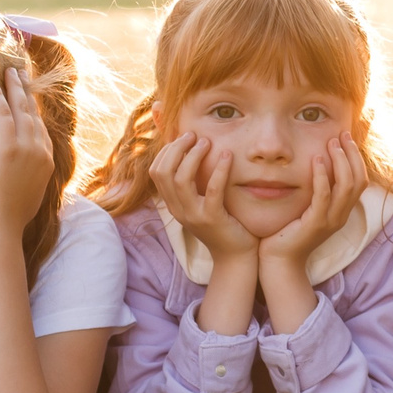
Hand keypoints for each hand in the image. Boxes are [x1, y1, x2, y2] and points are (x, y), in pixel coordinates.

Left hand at [0, 69, 52, 239]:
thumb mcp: (23, 199)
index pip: (40, 128)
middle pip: (34, 113)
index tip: (27, 96)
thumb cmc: (4, 221)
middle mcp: (41, 151)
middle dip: (27, 91)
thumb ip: (25, 184)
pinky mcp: (7, 146)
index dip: (33, 109)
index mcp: (46, 162)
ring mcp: (26, 147)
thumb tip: (20, 184)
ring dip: (14, 86)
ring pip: (21, 108)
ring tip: (8, 71)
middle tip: (20, 74)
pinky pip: (2, 112)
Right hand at [149, 132, 257, 261]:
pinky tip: (228, 155)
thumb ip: (194, 183)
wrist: (236, 256)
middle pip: (163, 172)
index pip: (156, 171)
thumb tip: (191, 152)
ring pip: (181, 179)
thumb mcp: (201, 202)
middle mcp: (178, 210)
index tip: (185, 137)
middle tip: (194, 136)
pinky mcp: (212, 219)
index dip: (168, 150)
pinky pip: (212, 190)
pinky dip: (219, 170)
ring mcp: (193, 216)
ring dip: (193, 156)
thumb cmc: (222, 224)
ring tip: (208, 142)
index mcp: (172, 204)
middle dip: (177, 148)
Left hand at [262, 133, 366, 271]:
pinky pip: (323, 195)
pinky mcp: (315, 224)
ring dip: (340, 160)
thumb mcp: (306, 209)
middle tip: (341, 135)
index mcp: (341, 211)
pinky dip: (321, 175)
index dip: (356, 158)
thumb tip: (313, 165)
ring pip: (346, 185)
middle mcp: (341, 215)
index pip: (360, 180)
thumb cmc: (288, 232)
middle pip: (358, 180)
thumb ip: (314, 191)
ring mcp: (330, 220)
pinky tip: (315, 159)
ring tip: (331, 143)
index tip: (345, 138)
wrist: (279, 261)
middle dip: (352, 154)